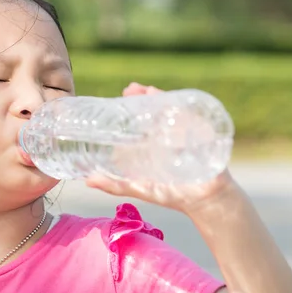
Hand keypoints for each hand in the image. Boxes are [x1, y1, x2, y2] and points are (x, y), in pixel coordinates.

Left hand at [85, 82, 237, 215]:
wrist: (204, 203)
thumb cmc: (171, 194)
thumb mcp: (138, 188)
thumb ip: (114, 184)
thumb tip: (87, 180)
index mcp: (153, 141)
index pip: (142, 116)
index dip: (132, 105)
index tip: (122, 95)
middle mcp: (169, 133)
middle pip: (156, 108)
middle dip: (144, 96)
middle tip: (131, 89)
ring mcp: (186, 133)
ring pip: (173, 110)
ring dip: (161, 98)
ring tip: (148, 91)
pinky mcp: (203, 138)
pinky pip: (195, 120)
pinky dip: (185, 111)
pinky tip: (176, 105)